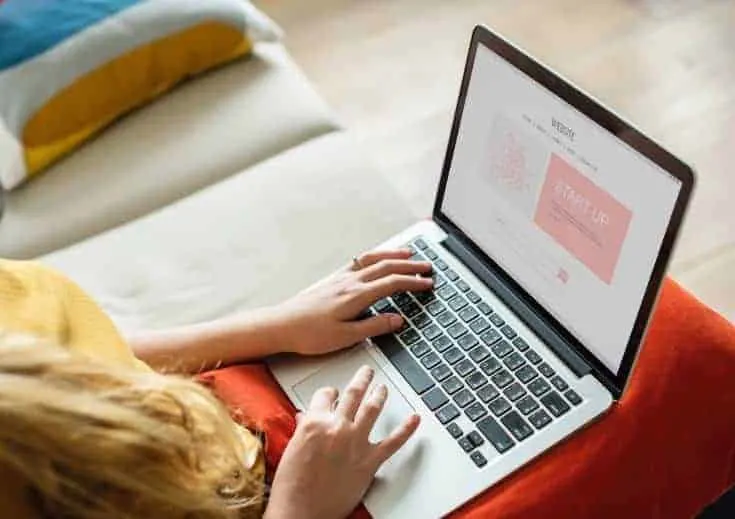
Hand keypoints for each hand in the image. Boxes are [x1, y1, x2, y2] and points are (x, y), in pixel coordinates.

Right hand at [265, 366, 420, 518]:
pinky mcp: (370, 461)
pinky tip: (414, 419)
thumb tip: (305, 419)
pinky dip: (406, 429)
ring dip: (380, 394)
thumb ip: (303, 430)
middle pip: (353, 394)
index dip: (330, 392)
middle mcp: (338, 427)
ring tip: (383, 388)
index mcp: (315, 422)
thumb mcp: (291, 449)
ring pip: (373, 408)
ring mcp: (356, 442)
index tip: (334, 393)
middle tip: (367, 372)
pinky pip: (393, 441)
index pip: (326, 394)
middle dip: (362, 379)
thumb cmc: (291, 486)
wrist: (301, 512)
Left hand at [269, 249, 432, 354]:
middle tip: (428, 267)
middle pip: (386, 267)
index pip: (392, 284)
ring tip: (408, 254)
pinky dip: (373, 256)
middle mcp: (350, 282)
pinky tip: (375, 258)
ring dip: (393, 255)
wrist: (281, 325)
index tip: (428, 283)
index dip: (413, 283)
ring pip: (373, 260)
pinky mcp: (332, 280)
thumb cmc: (309, 334)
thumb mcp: (346, 337)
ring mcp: (340, 279)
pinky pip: (359, 262)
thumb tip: (398, 319)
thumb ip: (374, 327)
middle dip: (410, 266)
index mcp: (356, 296)